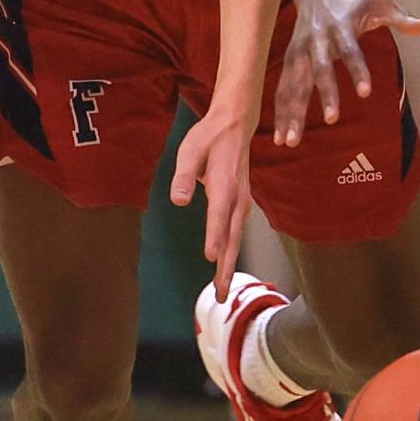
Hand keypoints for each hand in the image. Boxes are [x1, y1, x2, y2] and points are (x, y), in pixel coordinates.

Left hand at [170, 102, 254, 300]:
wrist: (234, 125)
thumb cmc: (208, 138)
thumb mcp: (189, 150)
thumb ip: (183, 176)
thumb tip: (177, 201)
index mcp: (224, 184)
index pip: (218, 214)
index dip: (214, 236)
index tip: (211, 257)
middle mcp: (237, 198)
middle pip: (232, 237)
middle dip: (226, 267)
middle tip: (221, 295)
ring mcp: (241, 202)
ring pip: (236, 239)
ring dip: (230, 265)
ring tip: (223, 291)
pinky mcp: (240, 204)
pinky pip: (236, 233)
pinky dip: (232, 252)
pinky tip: (225, 267)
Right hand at [274, 0, 419, 146]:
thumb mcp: (382, 2)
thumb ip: (404, 19)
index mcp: (341, 25)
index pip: (350, 50)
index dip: (358, 70)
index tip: (366, 93)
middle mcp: (317, 39)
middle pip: (320, 70)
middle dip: (326, 95)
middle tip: (332, 120)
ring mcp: (301, 50)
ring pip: (295, 84)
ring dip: (292, 112)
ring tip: (292, 142)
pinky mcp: (292, 59)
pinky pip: (284, 88)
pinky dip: (281, 112)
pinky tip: (281, 137)